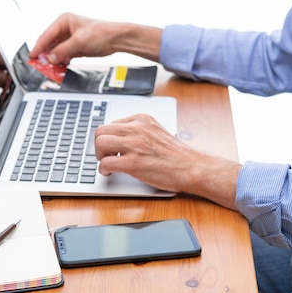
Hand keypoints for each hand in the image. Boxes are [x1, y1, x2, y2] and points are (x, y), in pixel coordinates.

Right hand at [30, 12, 162, 64]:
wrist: (116, 40)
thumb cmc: (102, 33)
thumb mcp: (79, 42)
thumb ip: (63, 50)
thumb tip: (51, 58)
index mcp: (64, 21)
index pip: (46, 35)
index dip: (38, 47)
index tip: (32, 57)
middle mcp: (65, 29)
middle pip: (50, 44)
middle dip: (46, 56)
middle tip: (40, 66)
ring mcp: (69, 39)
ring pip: (56, 52)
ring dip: (54, 61)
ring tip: (51, 69)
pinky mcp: (74, 48)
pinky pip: (63, 56)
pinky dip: (61, 62)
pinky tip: (60, 68)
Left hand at [94, 114, 241, 209]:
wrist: (192, 167)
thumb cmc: (176, 155)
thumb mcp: (156, 131)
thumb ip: (139, 131)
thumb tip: (119, 137)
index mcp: (142, 119)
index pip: (111, 123)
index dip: (108, 138)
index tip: (111, 147)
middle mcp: (137, 128)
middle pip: (101, 131)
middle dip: (100, 146)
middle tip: (106, 155)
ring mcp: (134, 145)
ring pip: (100, 144)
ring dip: (100, 156)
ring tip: (108, 163)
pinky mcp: (133, 162)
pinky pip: (105, 163)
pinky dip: (104, 169)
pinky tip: (111, 172)